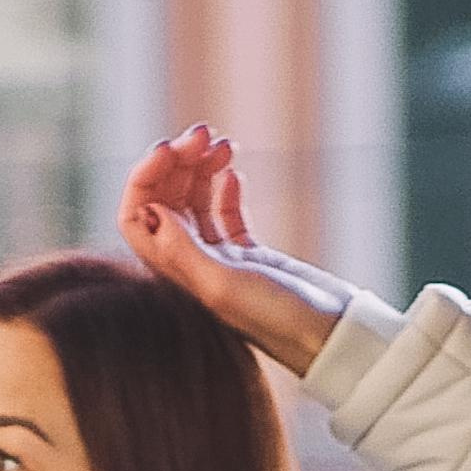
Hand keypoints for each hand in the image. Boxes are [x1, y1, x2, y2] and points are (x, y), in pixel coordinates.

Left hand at [118, 127, 353, 376]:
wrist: (332, 338)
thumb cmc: (279, 321)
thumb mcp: (225, 286)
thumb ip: (184, 251)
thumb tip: (150, 209)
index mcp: (176, 276)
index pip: (137, 217)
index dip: (146, 177)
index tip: (171, 147)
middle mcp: (192, 267)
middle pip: (165, 202)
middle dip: (178, 163)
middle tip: (206, 132)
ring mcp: (221, 260)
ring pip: (195, 203)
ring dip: (202, 168)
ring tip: (225, 143)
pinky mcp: (250, 256)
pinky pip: (224, 214)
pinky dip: (225, 188)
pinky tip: (236, 173)